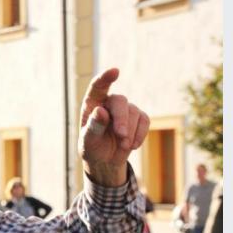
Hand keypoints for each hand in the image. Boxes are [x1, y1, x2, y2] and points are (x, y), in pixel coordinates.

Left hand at [78, 68, 148, 186]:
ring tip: (123, 146)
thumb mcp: (88, 141)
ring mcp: (125, 109)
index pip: (98, 87)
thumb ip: (93, 127)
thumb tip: (101, 111)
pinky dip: (140, 134)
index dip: (105, 78)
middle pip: (120, 101)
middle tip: (121, 136)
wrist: (105, 161)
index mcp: (92, 104)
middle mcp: (108, 102)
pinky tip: (132, 146)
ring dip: (130, 131)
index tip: (114, 71)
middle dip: (122, 119)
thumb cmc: (92, 148)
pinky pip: (145, 120)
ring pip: (134, 112)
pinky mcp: (138, 118)